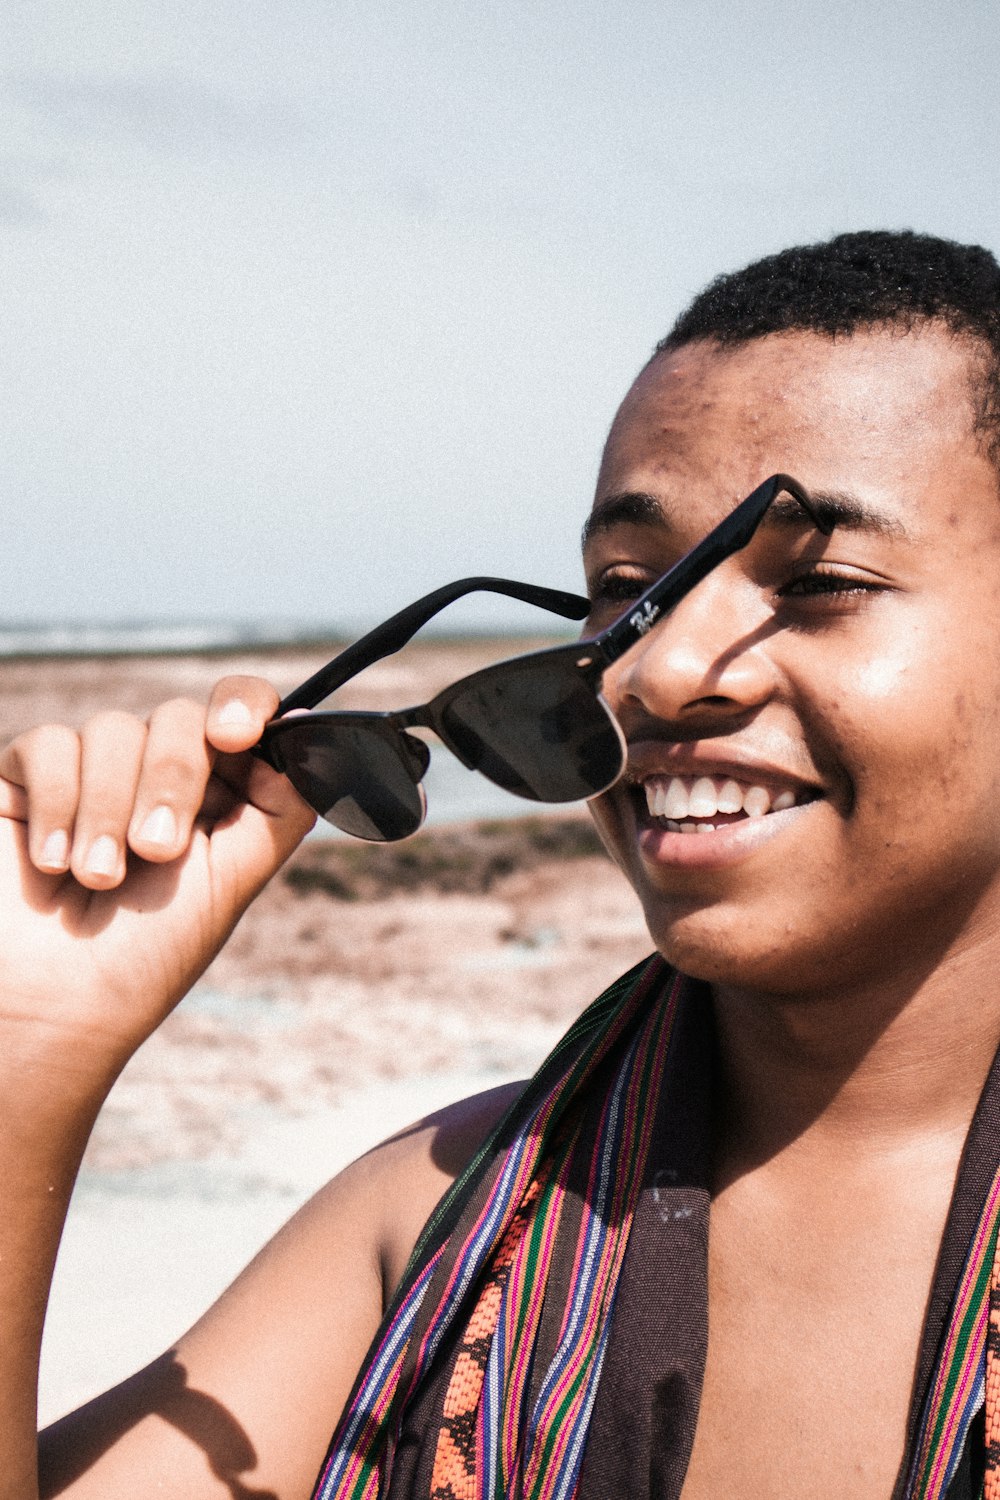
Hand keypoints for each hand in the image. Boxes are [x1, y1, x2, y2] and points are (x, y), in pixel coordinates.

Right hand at [0, 675, 314, 1090]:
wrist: (53, 1008)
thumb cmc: (145, 958)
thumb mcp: (231, 880)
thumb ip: (278, 808)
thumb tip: (308, 735)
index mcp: (217, 794)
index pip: (240, 712)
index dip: (243, 705)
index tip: (235, 734)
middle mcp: (156, 775)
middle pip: (180, 717)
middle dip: (172, 779)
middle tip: (156, 851)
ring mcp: (92, 773)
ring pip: (113, 729)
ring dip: (109, 809)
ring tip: (98, 877)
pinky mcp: (26, 780)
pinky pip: (47, 744)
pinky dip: (57, 802)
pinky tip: (53, 861)